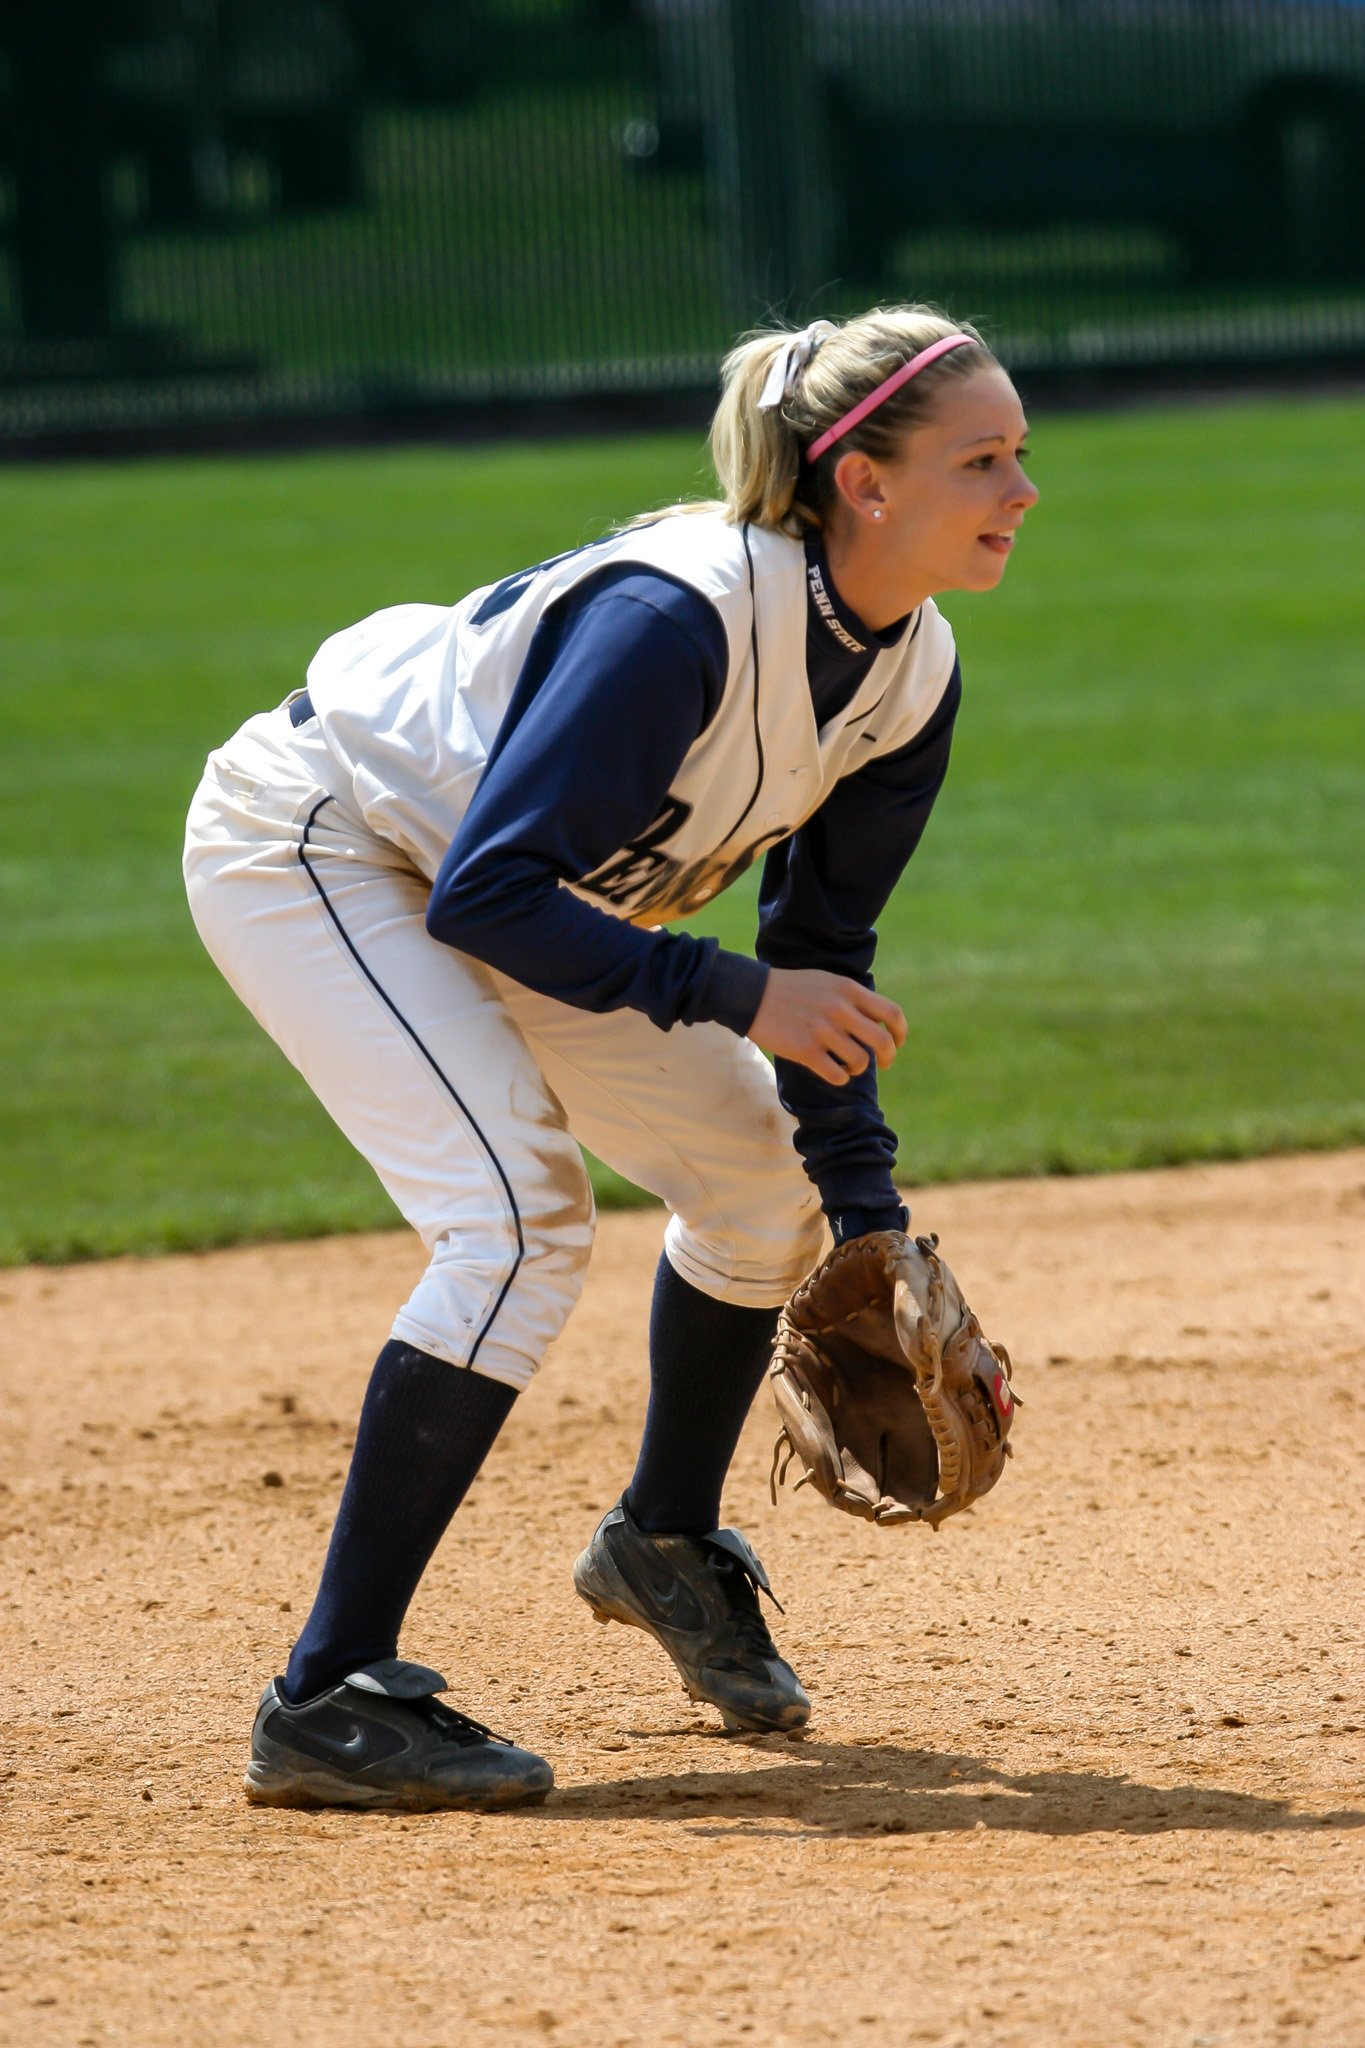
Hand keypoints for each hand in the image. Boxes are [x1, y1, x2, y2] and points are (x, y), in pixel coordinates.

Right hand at [746, 968, 905, 1084]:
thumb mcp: (827, 981)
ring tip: (848, 1065)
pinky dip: (840, 1078)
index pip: (891, 1013)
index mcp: (848, 990)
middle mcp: (839, 1010)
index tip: (898, 1042)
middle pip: (882, 1042)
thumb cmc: (792, 989)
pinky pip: (837, 1075)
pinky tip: (833, 1072)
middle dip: (888, 1057)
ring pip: (860, 1062)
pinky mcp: (805, 1051)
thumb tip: (877, 1022)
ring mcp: (822, 1031)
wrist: (753, 994)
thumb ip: (852, 998)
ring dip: (858, 1068)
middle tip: (884, 1063)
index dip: (901, 1032)